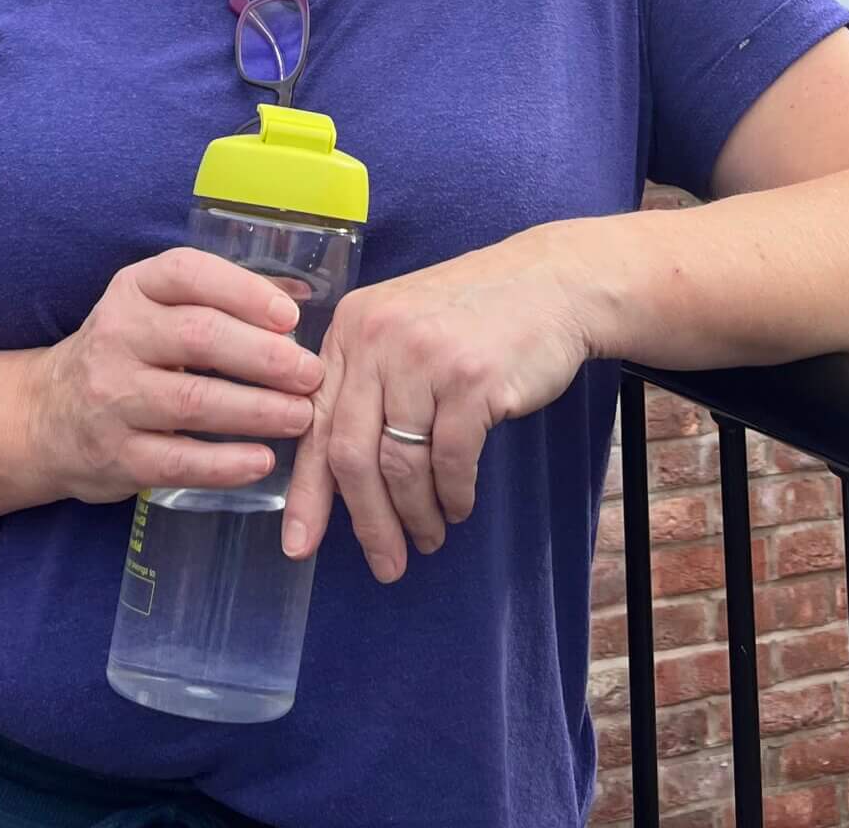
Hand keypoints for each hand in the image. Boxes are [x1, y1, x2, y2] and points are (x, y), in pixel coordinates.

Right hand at [26, 247, 324, 503]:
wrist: (46, 417)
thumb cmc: (127, 353)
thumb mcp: (156, 309)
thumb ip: (221, 297)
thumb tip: (300, 293)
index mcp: (134, 289)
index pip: (188, 274)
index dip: (244, 291)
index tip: (291, 316)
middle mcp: (118, 335)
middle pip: (200, 338)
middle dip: (265, 356)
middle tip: (311, 373)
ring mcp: (112, 398)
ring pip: (193, 401)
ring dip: (256, 410)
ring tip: (302, 416)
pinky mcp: (115, 456)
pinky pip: (178, 461)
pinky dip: (225, 463)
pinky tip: (262, 460)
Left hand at [281, 230, 591, 582]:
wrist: (550, 283)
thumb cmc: (473, 317)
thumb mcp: (402, 330)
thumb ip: (365, 384)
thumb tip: (335, 478)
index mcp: (352, 327)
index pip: (315, 422)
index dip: (306, 491)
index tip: (299, 546)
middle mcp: (378, 338)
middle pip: (352, 454)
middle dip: (368, 522)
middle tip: (386, 564)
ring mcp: (424, 357)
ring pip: (400, 465)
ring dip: (416, 515)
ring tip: (429, 536)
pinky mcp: (471, 379)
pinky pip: (451, 461)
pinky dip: (455, 495)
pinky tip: (459, 506)